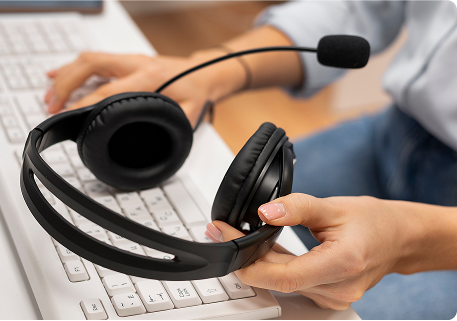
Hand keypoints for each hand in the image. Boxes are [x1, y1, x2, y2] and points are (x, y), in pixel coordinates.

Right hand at [43, 51, 243, 125]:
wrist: (204, 73)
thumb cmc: (196, 92)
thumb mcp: (189, 114)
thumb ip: (170, 126)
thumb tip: (154, 146)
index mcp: (149, 77)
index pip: (109, 89)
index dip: (85, 102)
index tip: (69, 114)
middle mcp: (135, 64)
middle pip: (90, 65)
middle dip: (66, 85)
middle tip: (52, 106)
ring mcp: (127, 60)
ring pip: (87, 60)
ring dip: (64, 76)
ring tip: (48, 97)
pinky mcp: (123, 61)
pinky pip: (91, 60)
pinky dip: (70, 68)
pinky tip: (54, 75)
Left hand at [205, 193, 412, 309]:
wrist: (399, 239)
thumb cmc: (374, 222)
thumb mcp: (334, 206)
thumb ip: (297, 207)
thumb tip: (265, 212)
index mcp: (340, 265)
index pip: (280, 276)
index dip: (247, 259)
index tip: (226, 236)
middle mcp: (336, 289)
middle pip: (276, 279)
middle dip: (246, 255)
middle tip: (225, 230)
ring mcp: (332, 297)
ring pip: (281, 282)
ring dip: (258, 260)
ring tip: (241, 235)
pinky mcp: (327, 296)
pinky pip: (292, 283)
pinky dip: (275, 265)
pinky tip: (266, 248)